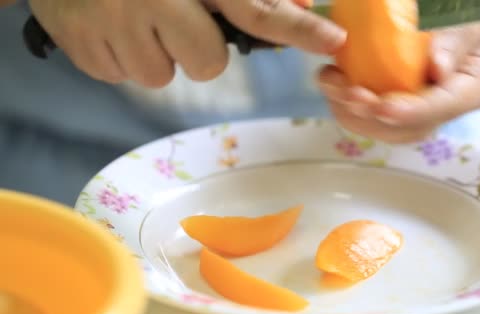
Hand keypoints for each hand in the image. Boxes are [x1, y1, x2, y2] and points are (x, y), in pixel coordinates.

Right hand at [29, 0, 345, 86]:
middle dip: (197, 53)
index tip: (333, 42)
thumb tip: (292, 6)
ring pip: (160, 77)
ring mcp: (115, 22)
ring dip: (153, 56)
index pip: (257, 9)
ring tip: (132, 20)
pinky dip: (120, 58)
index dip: (298, 28)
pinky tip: (108, 27)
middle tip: (173, 23)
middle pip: (207, 65)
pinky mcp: (82, 44)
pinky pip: (121, 77)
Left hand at [317, 17, 479, 143]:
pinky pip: (376, 114)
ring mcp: (425, 109)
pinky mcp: (405, 102)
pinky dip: (349, 103)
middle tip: (344, 90)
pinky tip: (333, 80)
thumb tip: (438, 70)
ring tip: (330, 82)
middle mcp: (448, 107)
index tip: (382, 106)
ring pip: (388, 128)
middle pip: (409, 129)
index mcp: (475, 87)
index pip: (443, 108)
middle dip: (372, 116)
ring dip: (353, 112)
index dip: (411, 112)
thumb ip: (460, 37)